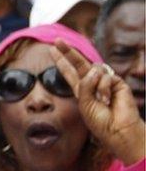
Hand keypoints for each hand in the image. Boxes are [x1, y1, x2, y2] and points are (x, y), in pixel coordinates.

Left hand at [51, 40, 145, 164]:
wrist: (118, 130)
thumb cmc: (100, 121)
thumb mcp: (84, 104)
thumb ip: (84, 85)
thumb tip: (93, 70)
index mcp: (82, 90)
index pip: (70, 72)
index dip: (61, 61)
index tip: (52, 49)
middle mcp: (93, 84)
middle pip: (79, 63)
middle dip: (68, 52)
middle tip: (58, 40)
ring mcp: (105, 82)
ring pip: (93, 69)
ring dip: (93, 84)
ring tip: (101, 101)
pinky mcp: (117, 82)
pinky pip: (105, 76)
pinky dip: (103, 87)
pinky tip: (108, 100)